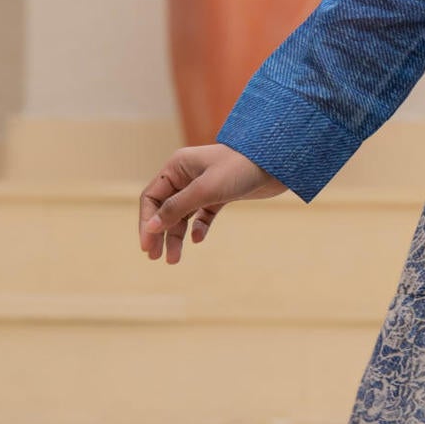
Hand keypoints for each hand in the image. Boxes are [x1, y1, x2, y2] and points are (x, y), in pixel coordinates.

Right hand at [139, 143, 282, 262]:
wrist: (277, 163)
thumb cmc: (239, 169)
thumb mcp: (205, 190)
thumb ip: (176, 208)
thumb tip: (151, 228)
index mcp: (177, 167)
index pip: (151, 197)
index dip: (146, 222)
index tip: (147, 246)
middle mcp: (186, 175)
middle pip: (164, 208)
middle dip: (159, 233)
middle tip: (155, 258)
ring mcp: (204, 185)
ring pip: (183, 215)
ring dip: (177, 236)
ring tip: (174, 260)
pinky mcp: (221, 194)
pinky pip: (202, 215)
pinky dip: (198, 227)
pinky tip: (198, 239)